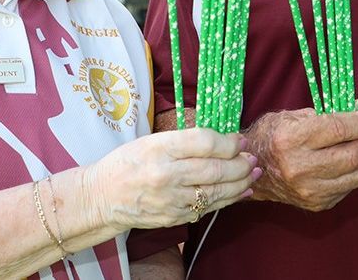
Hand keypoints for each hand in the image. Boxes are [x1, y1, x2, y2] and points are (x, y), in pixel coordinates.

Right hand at [85, 129, 259, 230]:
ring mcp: (170, 199)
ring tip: (254, 173)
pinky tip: (242, 191)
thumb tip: (222, 140)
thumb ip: (184, 140)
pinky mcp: (174, 217)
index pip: (204, 142)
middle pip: (214, 169)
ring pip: (216, 191)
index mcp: (159, 148)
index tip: (239, 140)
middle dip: (240, 163)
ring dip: (240, 183)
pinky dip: (229, 200)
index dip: (228, 142)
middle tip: (253, 158)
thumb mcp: (151, 141)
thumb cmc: (128, 162)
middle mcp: (165, 175)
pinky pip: (208, 208)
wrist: (103, 197)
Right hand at [247, 108, 357, 210]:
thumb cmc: (271, 136)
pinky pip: (349, 188)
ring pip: (357, 175)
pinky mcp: (316, 204)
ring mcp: (309, 189)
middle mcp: (300, 167)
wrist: (252, 172)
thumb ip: (325, 115)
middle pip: (353, 155)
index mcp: (292, 139)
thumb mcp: (290, 116)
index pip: (340, 129)